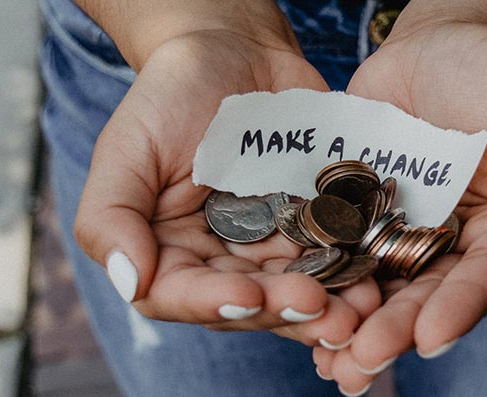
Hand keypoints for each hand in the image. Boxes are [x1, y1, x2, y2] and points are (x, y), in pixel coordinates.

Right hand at [73, 14, 379, 345]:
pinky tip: (376, 281)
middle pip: (248, 305)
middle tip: (319, 306)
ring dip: (329, 309)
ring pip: (297, 293)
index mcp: (166, 252)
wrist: (235, 51)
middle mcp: (219, 261)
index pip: (180, 296)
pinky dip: (355, 274)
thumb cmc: (170, 95)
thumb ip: (110, 217)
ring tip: (359, 310)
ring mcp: (271, 248)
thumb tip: (129, 281)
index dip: (214, 303)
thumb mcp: (127, 147)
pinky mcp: (315, 228)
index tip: (249, 295)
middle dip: (283, 310)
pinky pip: (336, 260)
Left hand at [314, 21, 486, 391]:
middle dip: (397, 330)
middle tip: (364, 358)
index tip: (432, 335)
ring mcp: (405, 235)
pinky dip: (322, 284)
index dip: (462, 307)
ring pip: (381, 290)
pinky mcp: (360, 218)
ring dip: (355, 327)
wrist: (440, 41)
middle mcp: (457, 248)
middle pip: (429, 297)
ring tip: (330, 360)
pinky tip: (297, 313)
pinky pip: (340, 254)